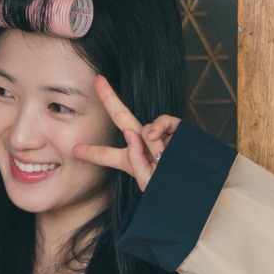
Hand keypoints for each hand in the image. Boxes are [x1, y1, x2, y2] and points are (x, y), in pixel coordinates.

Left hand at [74, 75, 179, 190]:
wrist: (198, 191)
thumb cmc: (171, 192)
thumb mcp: (147, 183)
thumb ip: (135, 161)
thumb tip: (130, 133)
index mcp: (133, 162)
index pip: (108, 156)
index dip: (92, 151)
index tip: (75, 149)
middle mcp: (144, 146)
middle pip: (122, 120)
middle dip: (110, 99)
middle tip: (98, 81)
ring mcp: (160, 137)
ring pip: (143, 124)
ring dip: (146, 136)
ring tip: (155, 150)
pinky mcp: (177, 131)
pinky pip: (164, 121)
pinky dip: (159, 127)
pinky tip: (156, 137)